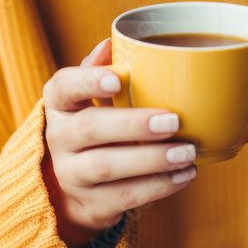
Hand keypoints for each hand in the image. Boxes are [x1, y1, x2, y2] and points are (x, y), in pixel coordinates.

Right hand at [42, 39, 197, 247]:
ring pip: (106, 166)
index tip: (119, 76)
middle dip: (133, 124)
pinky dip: (158, 186)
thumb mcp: (93, 100)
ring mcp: (72, 175)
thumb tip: (111, 42)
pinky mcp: (92, 204)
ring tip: (187, 152)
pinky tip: (184, 175)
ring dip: (152, 159)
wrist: (79, 190)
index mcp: (60, 105)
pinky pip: (124, 197)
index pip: (63, 87)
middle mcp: (59, 139)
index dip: (88, 80)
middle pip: (89, 129)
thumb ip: (103, 72)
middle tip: (173, 122)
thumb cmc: (97, 131)